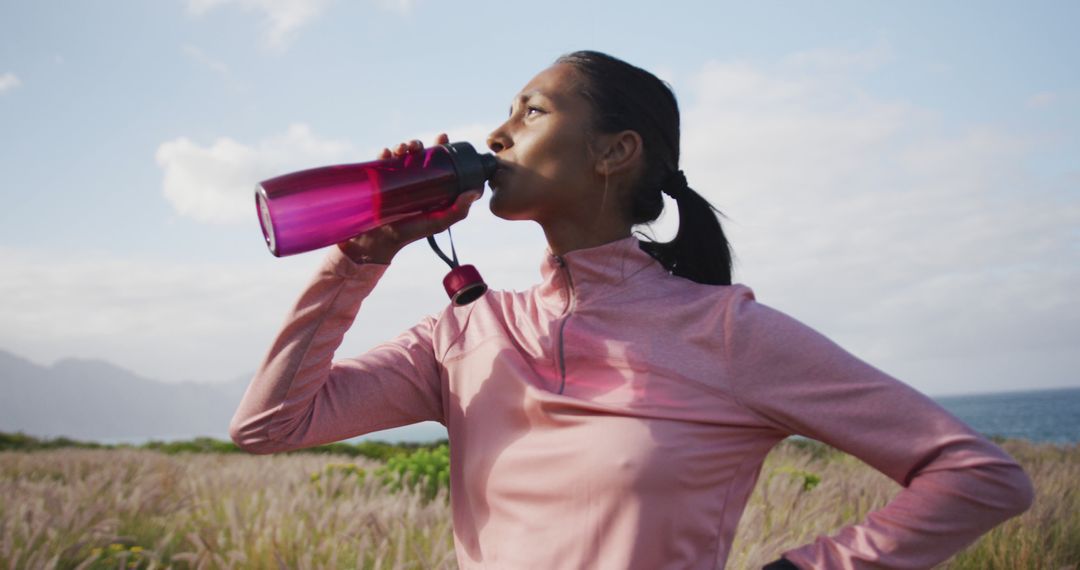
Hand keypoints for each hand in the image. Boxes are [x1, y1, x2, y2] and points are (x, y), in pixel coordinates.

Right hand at [337, 133, 482, 263]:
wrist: (381, 239)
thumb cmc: (411, 231)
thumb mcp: (438, 222)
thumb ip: (457, 211)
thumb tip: (473, 193)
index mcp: (429, 184)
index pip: (437, 160)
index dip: (440, 146)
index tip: (443, 137)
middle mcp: (413, 178)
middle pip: (417, 153)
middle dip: (417, 143)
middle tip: (417, 146)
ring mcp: (395, 178)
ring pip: (400, 154)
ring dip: (402, 145)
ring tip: (402, 149)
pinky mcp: (379, 179)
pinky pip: (381, 161)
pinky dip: (384, 153)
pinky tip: (387, 153)